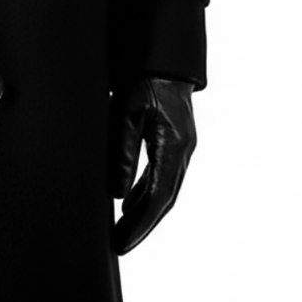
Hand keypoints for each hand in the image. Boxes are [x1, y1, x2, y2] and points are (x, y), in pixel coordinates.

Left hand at [109, 76, 195, 254]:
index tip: (122, 244)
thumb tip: (117, 193)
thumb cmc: (143, 77)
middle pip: (164, 200)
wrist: (164, 55)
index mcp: (174, 145)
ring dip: (144, 212)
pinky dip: (147, 193)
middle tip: (118, 246)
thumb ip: (123, 150)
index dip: (141, 224)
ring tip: (121, 233)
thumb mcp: (126, 110)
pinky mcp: (175, 142)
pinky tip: (130, 203)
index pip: (159, 197)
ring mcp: (182, 147)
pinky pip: (162, 176)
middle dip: (142, 226)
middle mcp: (184, 151)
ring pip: (164, 190)